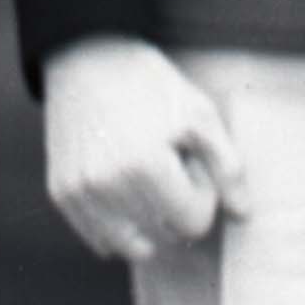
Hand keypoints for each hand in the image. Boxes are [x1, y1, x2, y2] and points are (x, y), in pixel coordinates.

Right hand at [43, 37, 250, 263]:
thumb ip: (227, 168)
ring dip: (147, 224)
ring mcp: (80, 192)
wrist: (88, 58)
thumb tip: (242, 214)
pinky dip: (117, 228)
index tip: (190, 164)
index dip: (201, 196)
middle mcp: (107, 185)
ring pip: (130, 247)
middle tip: (167, 168)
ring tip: (145, 181)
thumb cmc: (151, 86)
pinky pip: (99, 240)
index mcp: (146, 165)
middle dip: (174, 208)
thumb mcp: (200, 114)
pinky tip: (123, 192)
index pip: (192, 223)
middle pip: (163, 236)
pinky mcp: (61, 193)